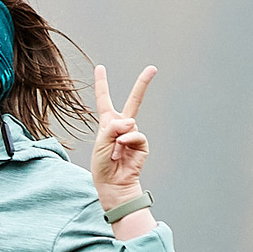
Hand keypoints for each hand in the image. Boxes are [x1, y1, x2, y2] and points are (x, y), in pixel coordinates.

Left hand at [90, 63, 155, 213]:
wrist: (113, 184)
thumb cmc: (102, 165)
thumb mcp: (100, 143)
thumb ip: (112, 128)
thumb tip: (131, 121)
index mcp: (108, 123)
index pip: (104, 99)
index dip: (102, 83)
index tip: (100, 67)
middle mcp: (122, 126)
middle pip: (134, 100)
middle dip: (143, 84)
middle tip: (153, 68)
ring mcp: (133, 134)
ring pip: (130, 121)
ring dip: (117, 137)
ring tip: (112, 152)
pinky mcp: (142, 144)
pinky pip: (135, 135)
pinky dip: (126, 142)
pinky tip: (120, 151)